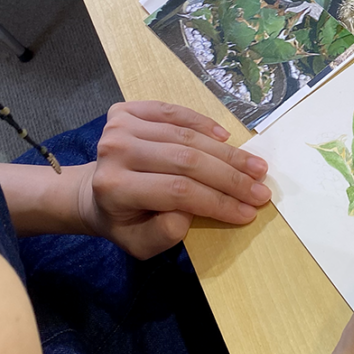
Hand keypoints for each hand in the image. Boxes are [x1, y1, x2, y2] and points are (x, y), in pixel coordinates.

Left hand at [77, 101, 270, 259]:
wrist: (92, 192)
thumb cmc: (123, 222)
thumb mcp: (140, 244)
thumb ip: (164, 234)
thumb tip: (190, 211)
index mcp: (115, 187)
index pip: (179, 191)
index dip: (219, 201)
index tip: (249, 212)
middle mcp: (115, 151)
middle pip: (187, 160)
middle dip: (231, 177)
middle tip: (261, 189)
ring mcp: (119, 126)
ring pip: (187, 137)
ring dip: (227, 153)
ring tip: (255, 167)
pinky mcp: (127, 109)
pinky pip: (175, 112)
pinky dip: (203, 124)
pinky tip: (225, 138)